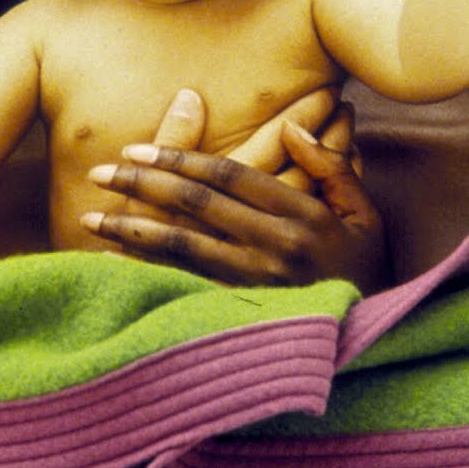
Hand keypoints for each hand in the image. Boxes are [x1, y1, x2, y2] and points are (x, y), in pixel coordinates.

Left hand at [81, 91, 386, 289]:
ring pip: (183, 247)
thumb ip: (331, 167)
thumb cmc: (369, 269)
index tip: (135, 148)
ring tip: (90, 216)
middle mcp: (275, 247)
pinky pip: (186, 289)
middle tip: (99, 171)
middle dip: (142, 185)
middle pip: (197, 205)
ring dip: (132, 228)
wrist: (378, 341)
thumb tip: (292, 125)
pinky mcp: (245, 314)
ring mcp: (257, 285)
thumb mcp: (365, 213)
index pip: (227, 176)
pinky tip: (114, 267)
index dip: (179, 158)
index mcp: (301, 215)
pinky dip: (147, 276)